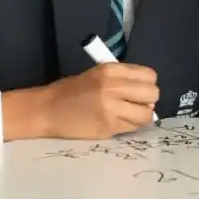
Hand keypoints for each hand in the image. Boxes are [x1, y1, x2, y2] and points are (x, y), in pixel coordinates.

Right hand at [41, 63, 159, 138]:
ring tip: (129, 113)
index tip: (140, 88)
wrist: (46, 110)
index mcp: (110, 70)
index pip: (149, 75)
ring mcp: (111, 109)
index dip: (148, 83)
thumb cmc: (71, 90)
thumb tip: (146, 89)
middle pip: (152, 94)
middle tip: (137, 102)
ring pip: (146, 114)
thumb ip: (122, 78)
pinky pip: (132, 127)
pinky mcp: (108, 128)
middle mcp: (113, 88)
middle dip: (148, 99)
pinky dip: (130, 125)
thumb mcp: (98, 73)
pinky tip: (118, 121)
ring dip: (141, 114)